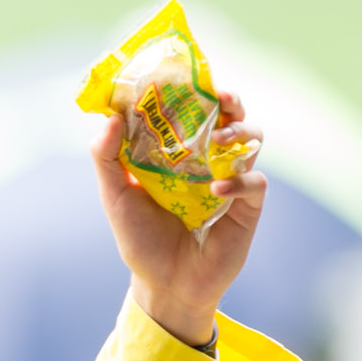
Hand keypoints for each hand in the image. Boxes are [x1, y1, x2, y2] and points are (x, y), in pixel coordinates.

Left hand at [89, 91, 267, 346]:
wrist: (165, 285)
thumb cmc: (141, 239)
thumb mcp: (115, 196)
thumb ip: (106, 157)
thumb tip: (109, 117)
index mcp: (177, 149)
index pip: (191, 107)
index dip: (193, 87)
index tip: (185, 75)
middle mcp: (208, 158)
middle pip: (230, 114)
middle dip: (229, 99)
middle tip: (221, 97)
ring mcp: (231, 178)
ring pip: (251, 138)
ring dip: (239, 132)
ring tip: (219, 140)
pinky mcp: (248, 205)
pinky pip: (255, 181)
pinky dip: (239, 181)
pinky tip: (216, 190)